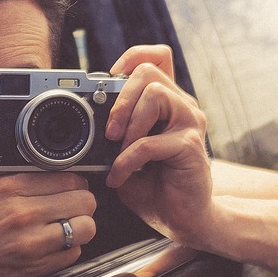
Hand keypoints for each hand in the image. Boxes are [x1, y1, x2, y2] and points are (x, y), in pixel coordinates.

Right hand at [0, 122, 97, 276]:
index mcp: (6, 188)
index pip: (67, 175)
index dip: (72, 178)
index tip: (67, 182)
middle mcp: (24, 214)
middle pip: (85, 199)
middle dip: (81, 199)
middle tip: (70, 203)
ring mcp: (32, 243)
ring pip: (86, 227)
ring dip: (81, 224)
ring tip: (67, 224)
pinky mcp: (35, 269)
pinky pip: (74, 254)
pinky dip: (70, 249)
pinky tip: (55, 245)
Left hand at [104, 45, 214, 247]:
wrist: (185, 219)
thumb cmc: (157, 187)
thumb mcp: (126, 154)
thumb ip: (113, 136)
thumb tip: (86, 125)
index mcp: (168, 103)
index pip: (158, 57)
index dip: (132, 58)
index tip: (111, 80)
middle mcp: (183, 106)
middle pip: (150, 72)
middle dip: (120, 97)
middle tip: (108, 131)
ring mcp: (190, 124)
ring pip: (156, 95)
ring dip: (128, 123)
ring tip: (117, 149)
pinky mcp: (190, 146)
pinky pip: (150, 142)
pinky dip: (127, 160)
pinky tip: (121, 176)